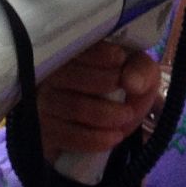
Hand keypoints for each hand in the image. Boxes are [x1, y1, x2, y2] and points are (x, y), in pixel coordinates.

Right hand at [37, 41, 160, 162]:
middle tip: (128, 94)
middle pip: (76, 76)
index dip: (101, 54)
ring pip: (75, 107)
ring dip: (107, 114)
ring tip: (126, 116)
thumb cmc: (122, 89)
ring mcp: (44, 102)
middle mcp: (52, 75)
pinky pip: (68, 135)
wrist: (109, 126)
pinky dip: (95, 138)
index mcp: (75, 54)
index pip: (79, 48)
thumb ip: (141, 70)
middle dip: (108, 85)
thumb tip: (132, 82)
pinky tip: (114, 137)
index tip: (120, 61)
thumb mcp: (139, 74)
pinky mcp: (44, 130)